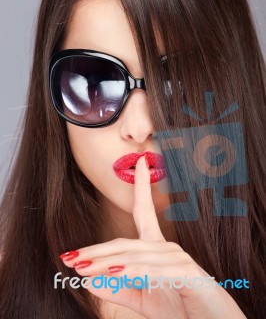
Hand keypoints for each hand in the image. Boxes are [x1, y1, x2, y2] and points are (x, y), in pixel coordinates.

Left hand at [60, 156, 246, 318]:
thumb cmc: (181, 309)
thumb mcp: (144, 299)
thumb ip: (120, 289)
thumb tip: (89, 280)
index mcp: (158, 249)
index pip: (145, 212)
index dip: (141, 186)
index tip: (139, 163)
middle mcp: (167, 248)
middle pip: (126, 243)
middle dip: (97, 250)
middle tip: (70, 257)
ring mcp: (178, 258)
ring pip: (135, 256)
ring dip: (106, 263)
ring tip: (82, 269)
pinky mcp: (188, 273)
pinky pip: (154, 270)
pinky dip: (133, 271)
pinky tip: (115, 272)